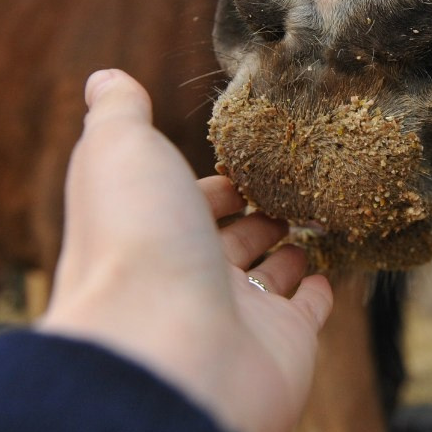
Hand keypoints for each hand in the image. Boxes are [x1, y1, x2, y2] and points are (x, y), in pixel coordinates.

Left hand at [38, 69, 332, 431]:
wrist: (167, 353)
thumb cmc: (136, 243)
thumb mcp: (119, 150)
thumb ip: (118, 113)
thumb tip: (104, 79)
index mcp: (147, 232)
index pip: (184, 200)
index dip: (212, 180)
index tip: (245, 158)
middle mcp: (187, 276)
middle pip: (226, 239)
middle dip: (254, 210)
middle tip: (290, 183)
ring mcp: (236, 315)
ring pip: (267, 274)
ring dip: (288, 246)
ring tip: (315, 215)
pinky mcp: (283, 344)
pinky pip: (306, 313)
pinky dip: (317, 290)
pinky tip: (327, 271)